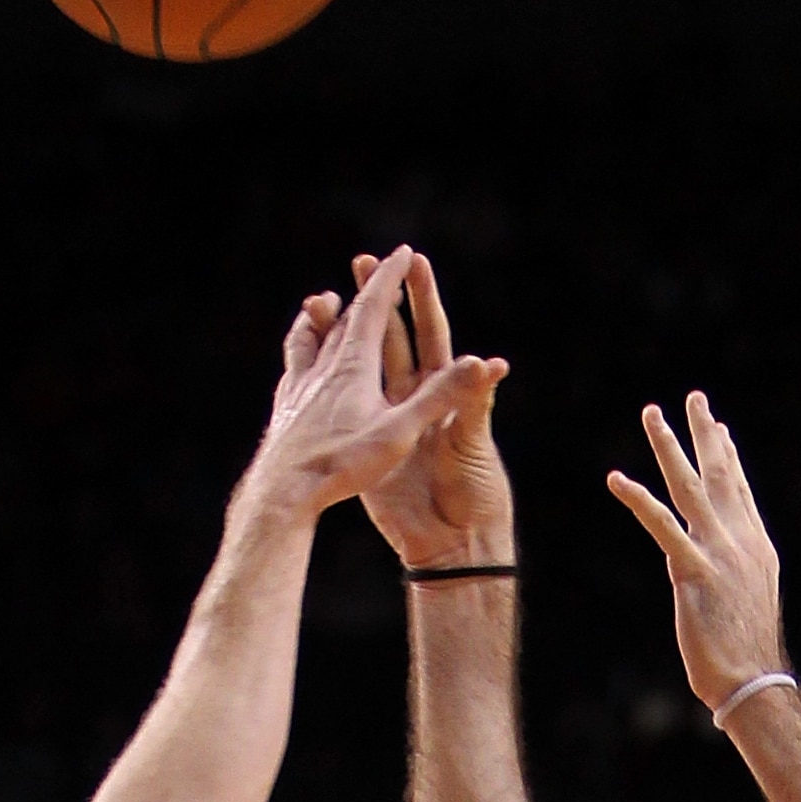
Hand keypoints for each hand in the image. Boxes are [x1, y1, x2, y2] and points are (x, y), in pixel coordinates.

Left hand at [241, 245, 502, 526]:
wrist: (282, 494)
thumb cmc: (343, 465)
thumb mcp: (399, 433)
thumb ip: (438, 396)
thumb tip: (481, 363)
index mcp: (353, 364)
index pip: (373, 307)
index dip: (390, 277)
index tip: (403, 252)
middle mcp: (322, 367)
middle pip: (343, 317)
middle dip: (363, 291)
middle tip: (372, 269)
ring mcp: (298, 388)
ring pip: (309, 338)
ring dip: (321, 317)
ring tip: (321, 305)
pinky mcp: (285, 410)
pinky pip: (293, 370)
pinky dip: (301, 353)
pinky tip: (299, 368)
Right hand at [347, 251, 512, 570]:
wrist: (451, 540)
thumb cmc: (475, 491)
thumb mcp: (473, 442)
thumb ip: (472, 403)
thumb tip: (491, 365)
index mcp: (444, 389)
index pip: (431, 332)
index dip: (422, 298)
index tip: (412, 260)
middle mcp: (415, 396)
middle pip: (393, 338)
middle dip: (378, 299)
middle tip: (361, 262)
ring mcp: (387, 418)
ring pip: (364, 364)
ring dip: (345, 332)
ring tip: (321, 301)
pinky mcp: (368, 444)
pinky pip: (346, 404)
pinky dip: (328, 379)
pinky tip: (308, 356)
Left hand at [607, 394, 786, 710]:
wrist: (752, 678)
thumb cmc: (746, 651)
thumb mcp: (747, 601)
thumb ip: (736, 573)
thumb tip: (724, 568)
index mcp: (756, 546)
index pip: (740, 490)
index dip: (728, 455)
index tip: (719, 426)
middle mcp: (740, 540)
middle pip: (720, 474)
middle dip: (705, 433)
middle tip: (693, 398)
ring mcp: (719, 551)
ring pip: (689, 487)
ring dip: (669, 447)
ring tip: (652, 414)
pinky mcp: (694, 570)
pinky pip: (661, 525)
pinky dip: (638, 499)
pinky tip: (617, 478)